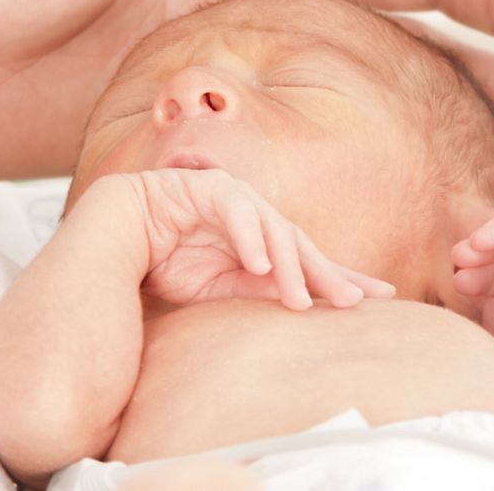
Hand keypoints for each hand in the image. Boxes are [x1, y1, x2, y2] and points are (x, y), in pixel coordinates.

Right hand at [100, 168, 394, 309]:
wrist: (112, 239)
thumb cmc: (163, 264)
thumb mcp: (217, 291)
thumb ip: (255, 290)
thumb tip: (304, 306)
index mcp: (259, 241)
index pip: (307, 260)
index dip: (341, 276)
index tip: (381, 298)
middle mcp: (254, 216)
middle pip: (301, 244)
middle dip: (328, 273)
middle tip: (354, 302)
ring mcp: (233, 197)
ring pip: (273, 228)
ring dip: (288, 265)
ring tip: (302, 301)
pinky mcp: (206, 187)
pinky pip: (235, 210)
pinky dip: (248, 237)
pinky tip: (259, 264)